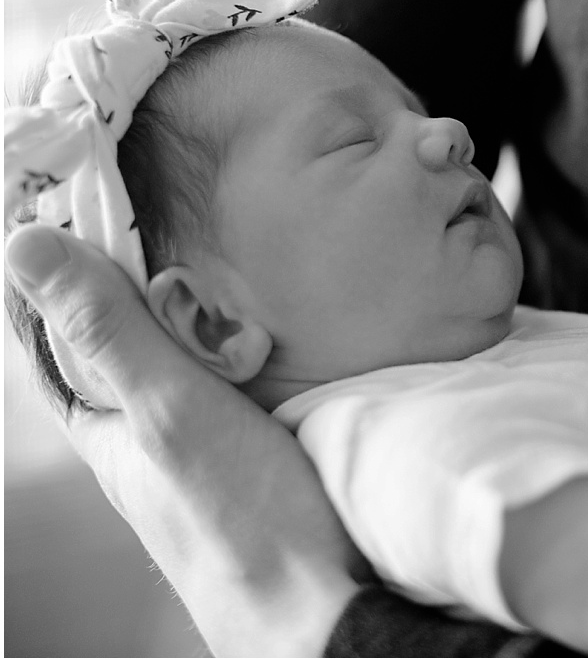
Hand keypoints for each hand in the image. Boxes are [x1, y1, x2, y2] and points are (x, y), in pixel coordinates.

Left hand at [5, 225, 366, 656]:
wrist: (332, 609)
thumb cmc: (245, 525)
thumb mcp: (167, 413)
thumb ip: (107, 334)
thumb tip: (23, 245)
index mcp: (107, 433)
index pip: (53, 339)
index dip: (48, 275)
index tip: (59, 202)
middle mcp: (149, 441)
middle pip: (119, 346)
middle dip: (121, 281)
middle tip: (138, 204)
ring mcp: (206, 451)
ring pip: (180, 363)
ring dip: (184, 308)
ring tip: (201, 245)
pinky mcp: (262, 452)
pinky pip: (233, 381)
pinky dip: (236, 342)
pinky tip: (264, 323)